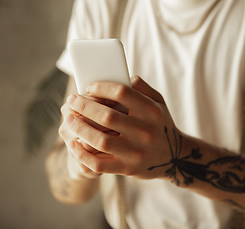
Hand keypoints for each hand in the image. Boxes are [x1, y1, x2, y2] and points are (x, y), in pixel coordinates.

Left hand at [64, 76, 178, 178]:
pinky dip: (82, 154)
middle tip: (71, 101)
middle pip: (107, 116)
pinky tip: (73, 143)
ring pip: (100, 140)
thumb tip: (121, 77)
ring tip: (68, 119)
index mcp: (152, 112)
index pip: (122, 93)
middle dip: (83, 106)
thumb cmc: (161, 125)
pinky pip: (99, 164)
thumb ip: (142, 88)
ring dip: (79, 128)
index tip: (88, 88)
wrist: (175, 158)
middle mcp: (145, 132)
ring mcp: (136, 152)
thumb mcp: (159, 103)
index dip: (101, 87)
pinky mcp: (127, 169)